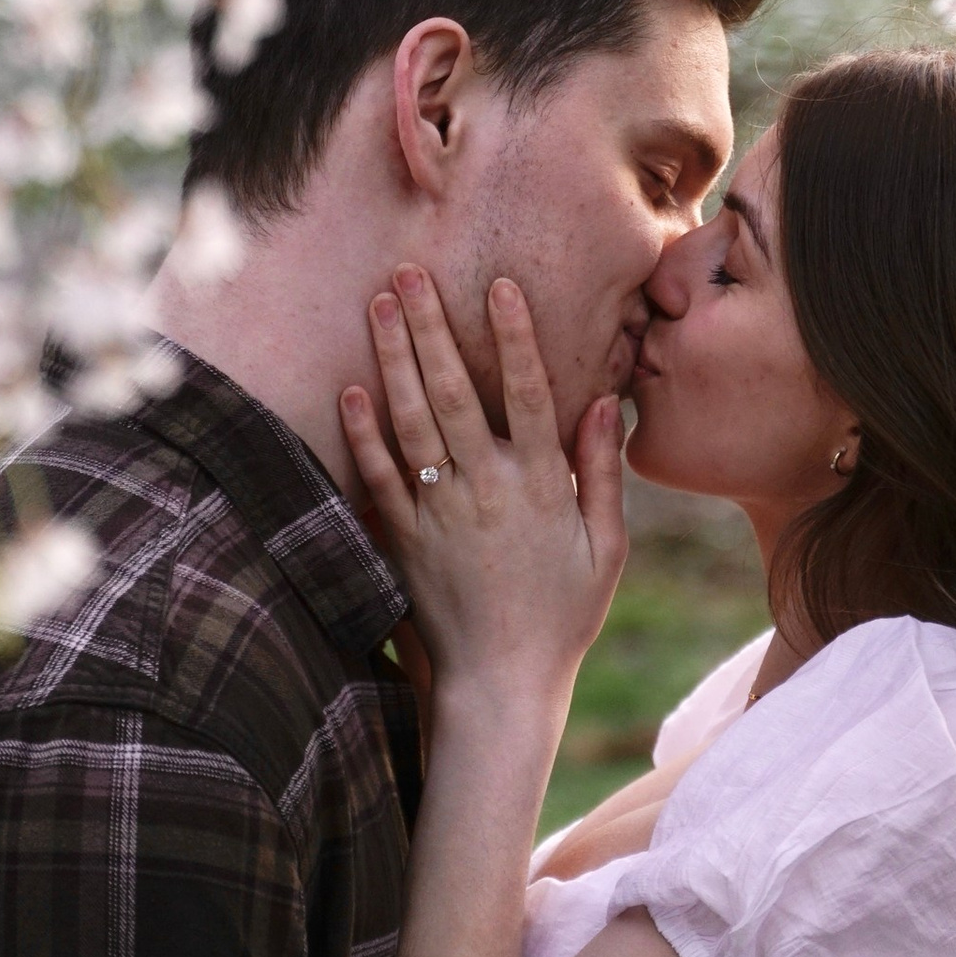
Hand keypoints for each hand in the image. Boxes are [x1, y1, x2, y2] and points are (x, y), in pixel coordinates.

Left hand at [341, 267, 626, 697]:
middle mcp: (486, 490)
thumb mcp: (604, 549)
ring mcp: (439, 513)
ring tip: (378, 306)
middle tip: (410, 272)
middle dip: (431, 327)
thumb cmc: (562, 617)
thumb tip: (605, 402)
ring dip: (393, 359)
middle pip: (456, 392)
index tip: (500, 286)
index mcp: (540, 486)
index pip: (530, 395)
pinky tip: (351, 389)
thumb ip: (601, 473)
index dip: (516, 338)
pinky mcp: (403, 539)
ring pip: (412, 421)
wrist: (500, 684)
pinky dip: (362, 433)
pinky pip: (378, 476)